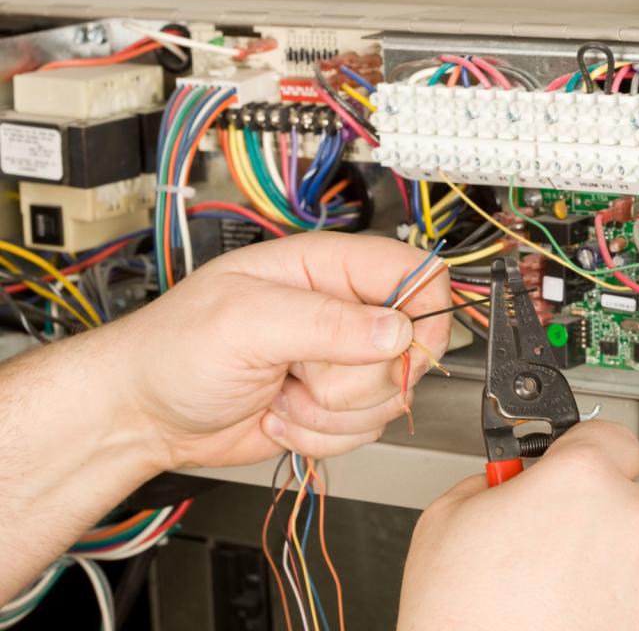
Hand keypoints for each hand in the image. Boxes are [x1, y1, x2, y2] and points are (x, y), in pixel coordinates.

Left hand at [109, 232, 449, 469]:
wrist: (147, 413)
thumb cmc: (175, 350)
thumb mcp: (244, 322)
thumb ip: (325, 322)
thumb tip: (396, 329)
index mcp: (325, 268)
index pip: (415, 273)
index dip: (423, 313)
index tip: (400, 348)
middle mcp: (341, 313)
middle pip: (408, 349)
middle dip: (350, 378)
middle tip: (299, 369)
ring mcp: (339, 363)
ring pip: (388, 398)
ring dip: (329, 412)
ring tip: (280, 389)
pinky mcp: (334, 406)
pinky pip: (363, 431)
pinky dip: (319, 436)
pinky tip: (280, 413)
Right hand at [398, 421, 638, 630]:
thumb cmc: (461, 620)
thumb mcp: (446, 517)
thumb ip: (494, 479)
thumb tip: (512, 480)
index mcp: (580, 478)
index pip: (608, 434)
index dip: (582, 450)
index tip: (571, 464)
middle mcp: (631, 520)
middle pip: (622, 495)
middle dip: (589, 513)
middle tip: (544, 545)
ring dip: (608, 562)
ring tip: (556, 595)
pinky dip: (625, 607)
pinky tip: (578, 620)